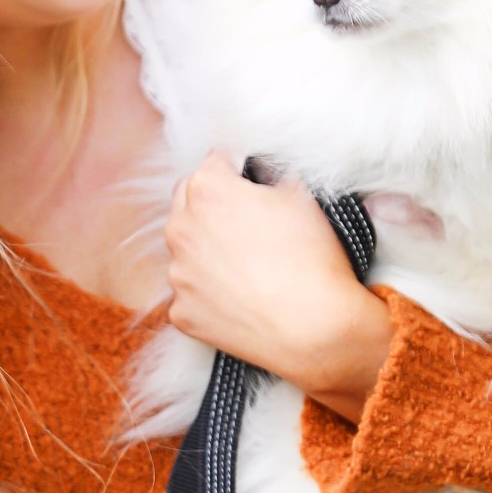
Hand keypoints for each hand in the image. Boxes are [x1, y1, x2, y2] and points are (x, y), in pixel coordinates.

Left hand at [164, 153, 392, 422]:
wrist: (314, 328)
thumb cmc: (311, 259)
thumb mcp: (300, 195)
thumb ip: (268, 177)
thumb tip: (260, 177)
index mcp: (207, 190)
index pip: (213, 163)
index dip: (235, 171)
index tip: (248, 183)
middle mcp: (180, 229)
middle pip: (187, 203)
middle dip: (211, 205)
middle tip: (245, 223)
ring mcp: (178, 274)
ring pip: (185, 251)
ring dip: (206, 251)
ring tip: (246, 267)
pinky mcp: (181, 313)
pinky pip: (190, 294)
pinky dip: (208, 294)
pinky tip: (238, 298)